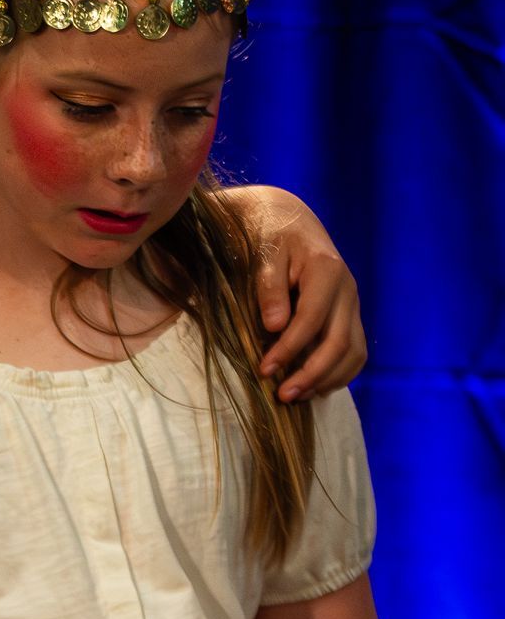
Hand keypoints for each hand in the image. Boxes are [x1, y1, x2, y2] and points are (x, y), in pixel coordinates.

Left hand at [245, 186, 367, 400]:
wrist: (291, 222)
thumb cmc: (271, 237)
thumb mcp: (264, 254)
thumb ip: (269, 288)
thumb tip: (275, 325)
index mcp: (326, 271)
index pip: (311, 319)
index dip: (289, 349)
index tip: (264, 370)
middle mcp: (347, 290)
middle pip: (339, 342)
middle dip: (312, 373)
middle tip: (283, 396)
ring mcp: (352, 304)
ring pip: (353, 351)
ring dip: (328, 379)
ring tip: (296, 396)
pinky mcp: (350, 315)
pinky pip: (355, 350)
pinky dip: (339, 373)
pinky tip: (314, 386)